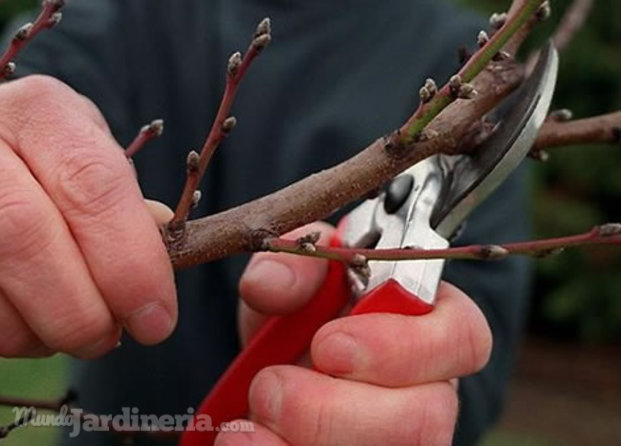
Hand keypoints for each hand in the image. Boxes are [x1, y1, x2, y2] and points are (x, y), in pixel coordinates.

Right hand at [0, 75, 176, 357]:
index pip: (93, 184)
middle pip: (24, 234)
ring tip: (69, 327)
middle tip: (109, 338)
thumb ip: (123, 206)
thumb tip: (157, 250)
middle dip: (80, 309)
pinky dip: (7, 332)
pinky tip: (28, 319)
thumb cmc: (49, 163)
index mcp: (41, 112)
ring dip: (39, 330)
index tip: (157, 319)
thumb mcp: (93, 161)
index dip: (130, 262)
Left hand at [218, 222, 491, 445]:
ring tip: (250, 419)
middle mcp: (428, 390)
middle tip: (270, 386)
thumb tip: (274, 282)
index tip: (327, 345)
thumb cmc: (309, 312)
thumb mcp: (299, 275)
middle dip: (335, 409)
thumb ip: (294, 264)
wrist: (283, 363)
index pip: (463, 338)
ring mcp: (400, 436)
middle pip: (427, 418)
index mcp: (430, 325)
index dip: (403, 346)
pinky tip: (247, 441)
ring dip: (309, 441)